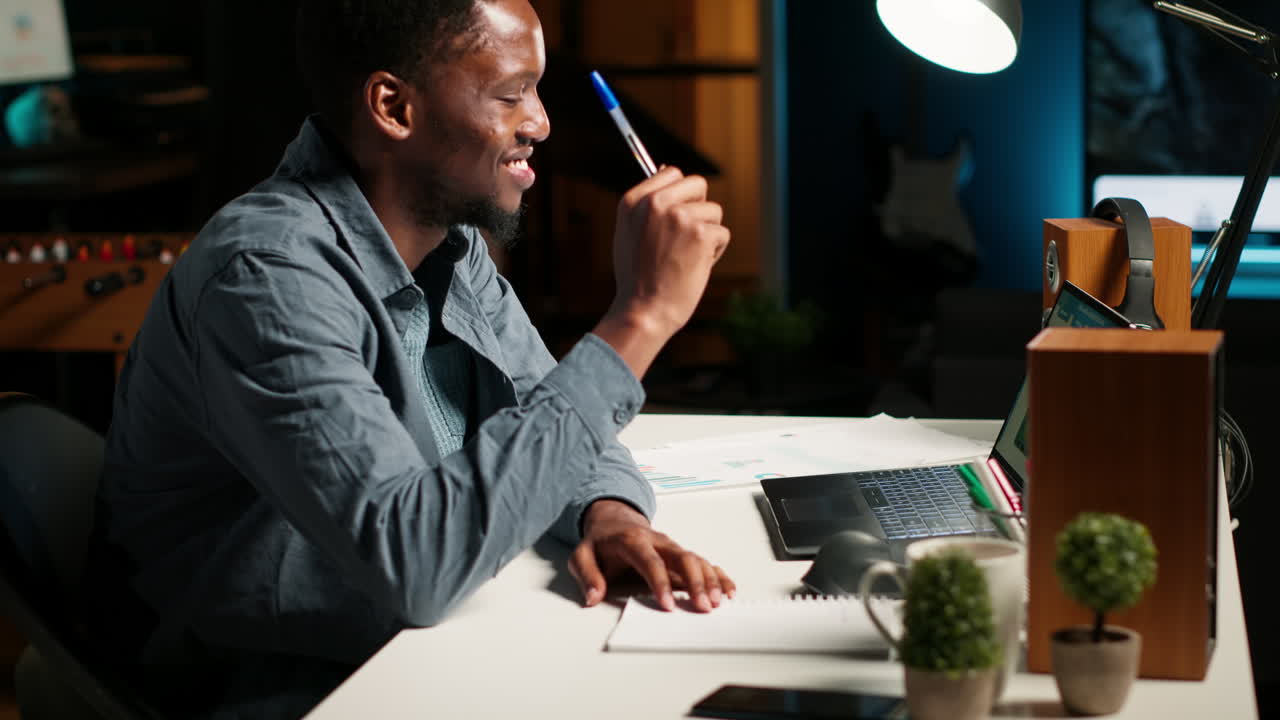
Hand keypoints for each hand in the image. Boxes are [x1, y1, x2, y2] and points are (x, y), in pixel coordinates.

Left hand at [569, 499, 735, 611]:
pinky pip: (704, 563)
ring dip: (709, 581)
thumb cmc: (600, 542)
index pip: (650, 561)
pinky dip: (718, 575)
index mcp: (633, 540)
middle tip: (702, 606)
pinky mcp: (680, 556)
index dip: (660, 583)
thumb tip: (593, 597)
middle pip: (683, 557)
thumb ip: (587, 575)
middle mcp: (658, 542)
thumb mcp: (582, 554)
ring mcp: (672, 548)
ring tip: (716, 603)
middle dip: (696, 582)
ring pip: (696, 560)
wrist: (614, 521)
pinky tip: (727, 591)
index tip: (668, 606)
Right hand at [593, 166, 730, 377]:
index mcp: (634, 201)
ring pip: (713, 211)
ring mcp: (679, 217)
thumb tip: (666, 169)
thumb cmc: (638, 278)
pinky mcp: (701, 234)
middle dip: (699, 208)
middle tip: (687, 236)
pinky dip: (715, 252)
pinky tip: (696, 267)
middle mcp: (655, 204)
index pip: (671, 173)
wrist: (644, 311)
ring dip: (707, 234)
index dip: (681, 195)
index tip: (678, 216)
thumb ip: (647, 204)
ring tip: (687, 257)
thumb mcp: (629, 234)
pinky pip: (722, 233)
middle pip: (697, 184)